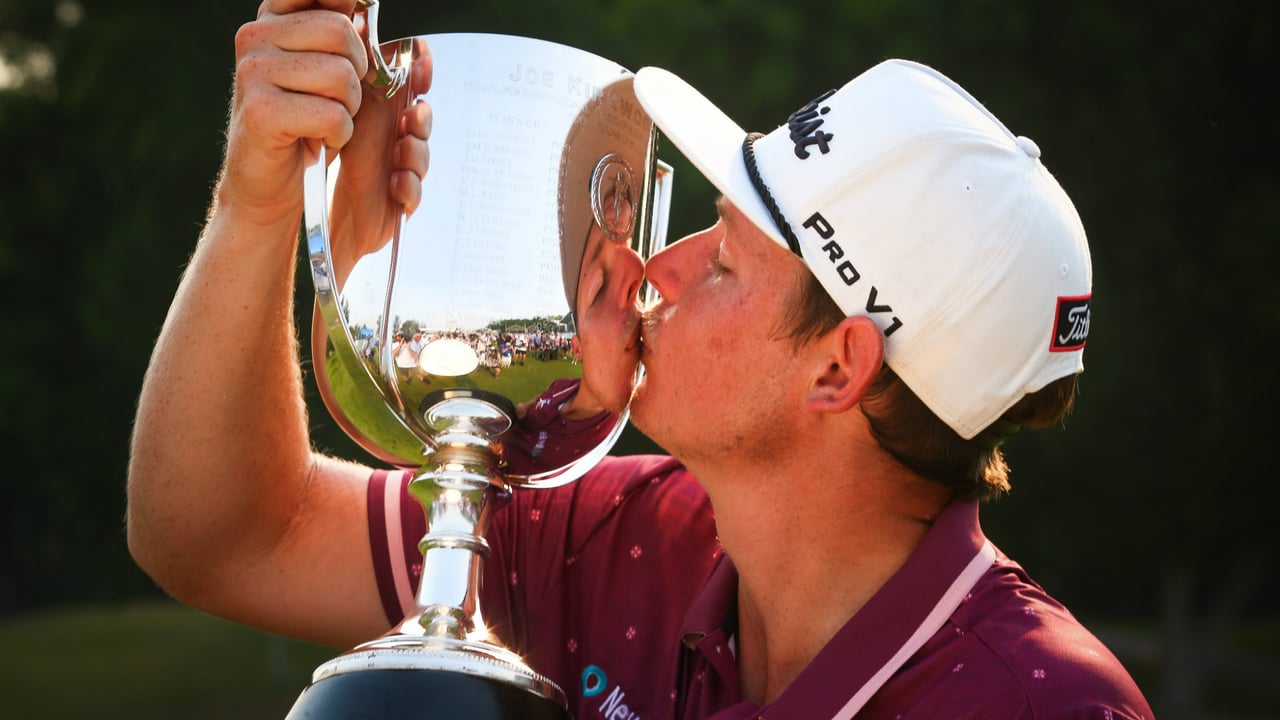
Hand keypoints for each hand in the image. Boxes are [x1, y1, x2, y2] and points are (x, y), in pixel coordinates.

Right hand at [219, 0, 368, 228]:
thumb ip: (338, 31)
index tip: (352, 26)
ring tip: (326, 120)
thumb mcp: (323, 68)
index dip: (345, 6)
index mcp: (272, 18)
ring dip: (349, 108)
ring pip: (341, 76)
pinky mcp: (262, 112)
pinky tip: (319, 139)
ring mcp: (254, 72)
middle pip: (341, 32)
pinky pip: (332, 114)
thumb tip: (362, 4)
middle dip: (357, 72)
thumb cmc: (304, 122)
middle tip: (339, 97)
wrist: (268, 180)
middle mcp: (255, 36)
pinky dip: (339, 134)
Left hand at [328, 36, 432, 282]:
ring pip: (421, 154)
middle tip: (412, 115)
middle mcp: (399, 137)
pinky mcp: (403, 200)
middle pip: (423, 118)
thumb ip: (356, 80)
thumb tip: (358, 32)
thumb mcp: (343, 114)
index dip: (421, 73)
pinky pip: (416, 192)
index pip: (413, 85)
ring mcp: (405, 168)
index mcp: (386, 112)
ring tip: (400, 154)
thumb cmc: (335, 159)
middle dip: (421, 116)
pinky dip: (409, 187)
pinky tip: (395, 184)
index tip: (419, 65)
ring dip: (414, 152)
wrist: (327, 213)